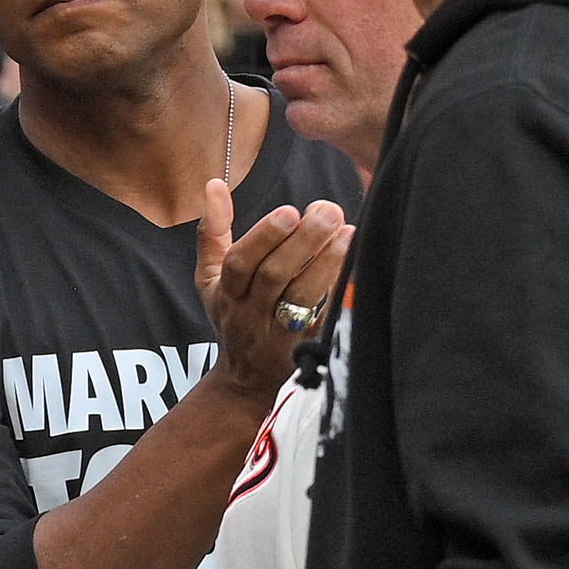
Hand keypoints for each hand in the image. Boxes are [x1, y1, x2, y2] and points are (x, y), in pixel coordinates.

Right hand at [197, 165, 352, 410]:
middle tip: (328, 211)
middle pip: (273, 278)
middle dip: (302, 243)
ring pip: (300, 301)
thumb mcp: (211, 278)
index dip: (262, 238)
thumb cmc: (232, 316)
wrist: (244, 383)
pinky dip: (339, 296)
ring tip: (348, 233)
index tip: (290, 210)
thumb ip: (213, 232)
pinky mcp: (305, 352)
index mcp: (226, 294)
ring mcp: (278, 337)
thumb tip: (215, 184)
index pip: (239, 264)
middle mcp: (248, 316)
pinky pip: (323, 324)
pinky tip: (357, 268)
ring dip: (325, 265)